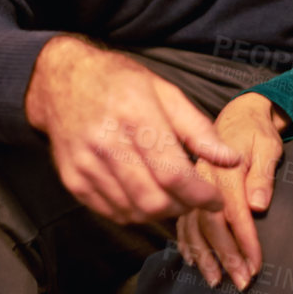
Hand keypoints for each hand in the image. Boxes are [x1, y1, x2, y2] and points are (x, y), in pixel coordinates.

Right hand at [25, 36, 239, 224]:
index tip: (215, 199)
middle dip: (182, 208)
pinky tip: (142, 192)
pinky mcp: (73, 180)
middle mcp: (107, 142)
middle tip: (192, 197)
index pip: (174, 174)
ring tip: (169, 194)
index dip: (201, 195)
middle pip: (154, 201)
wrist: (62, 80)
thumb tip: (230, 158)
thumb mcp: (164, 90)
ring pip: (133, 212)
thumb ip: (198, 128)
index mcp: (135, 115)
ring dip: (159, 212)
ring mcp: (86, 164)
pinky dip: (134, 212)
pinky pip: (111, 213)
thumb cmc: (118, 81)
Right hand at [176, 93, 288, 290]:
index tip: (255, 266)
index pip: (234, 210)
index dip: (245, 241)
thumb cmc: (256, 131)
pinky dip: (186, 241)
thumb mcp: (268, 145)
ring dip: (203, 255)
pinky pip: (181, 217)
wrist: (239, 113)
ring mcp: (192, 182)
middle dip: (226, 255)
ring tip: (216, 280)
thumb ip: (263, 174)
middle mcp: (203, 176)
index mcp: (224, 166)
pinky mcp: (188, 187)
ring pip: (191, 223)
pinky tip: (191, 259)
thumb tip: (259, 205)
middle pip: (210, 222)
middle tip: (241, 281)